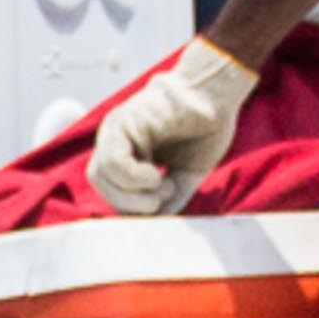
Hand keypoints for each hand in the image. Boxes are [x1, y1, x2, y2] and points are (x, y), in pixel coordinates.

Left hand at [87, 39, 258, 213]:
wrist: (217, 93)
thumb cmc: (207, 127)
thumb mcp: (186, 173)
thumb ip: (169, 197)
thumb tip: (156, 224)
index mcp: (129, 153)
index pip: (113, 189)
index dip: (132, 206)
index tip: (159, 209)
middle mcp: (116, 141)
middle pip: (102, 184)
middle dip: (129, 205)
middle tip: (159, 203)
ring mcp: (116, 131)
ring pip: (100, 175)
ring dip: (131, 194)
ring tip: (162, 186)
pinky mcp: (121, 123)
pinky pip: (112, 162)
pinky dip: (134, 178)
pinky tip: (156, 176)